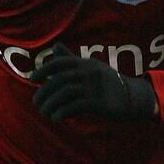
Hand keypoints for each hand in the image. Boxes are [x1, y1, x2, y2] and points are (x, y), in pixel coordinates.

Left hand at [31, 43, 156, 121]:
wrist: (131, 97)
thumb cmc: (106, 82)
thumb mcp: (90, 67)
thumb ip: (71, 59)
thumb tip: (55, 46)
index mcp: (85, 64)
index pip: (59, 63)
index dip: (43, 70)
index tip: (32, 79)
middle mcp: (88, 73)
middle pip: (59, 80)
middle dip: (44, 92)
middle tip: (37, 103)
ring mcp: (94, 87)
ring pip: (65, 93)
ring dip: (50, 104)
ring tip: (44, 112)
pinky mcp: (99, 103)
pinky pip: (75, 106)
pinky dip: (62, 112)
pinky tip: (56, 118)